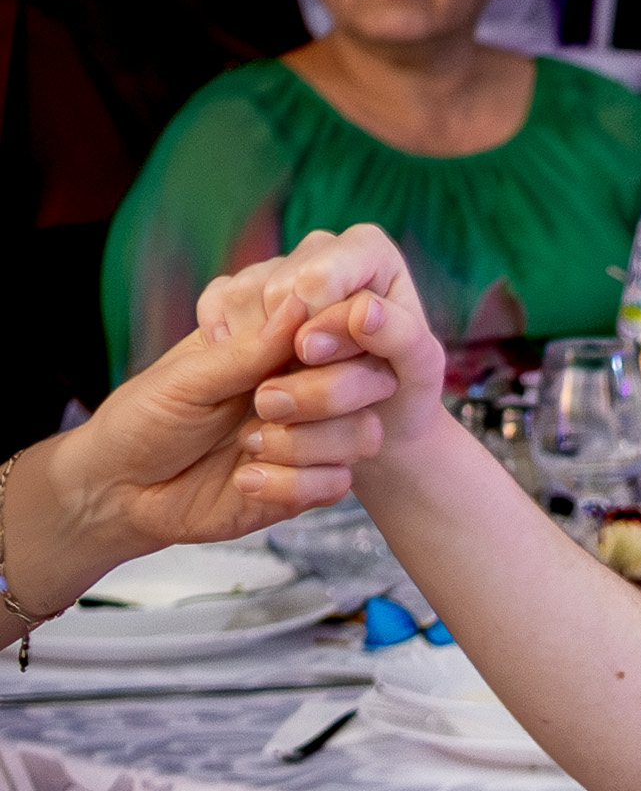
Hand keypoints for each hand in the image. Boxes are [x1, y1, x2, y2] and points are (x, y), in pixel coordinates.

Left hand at [14, 254, 391, 615]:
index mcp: (277, 349)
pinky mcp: (305, 488)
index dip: (337, 333)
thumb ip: (250, 347)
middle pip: (368, 381)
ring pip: (360, 435)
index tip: (302, 348)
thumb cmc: (146, 418)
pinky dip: (290, 485)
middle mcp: (303, 389)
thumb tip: (300, 302)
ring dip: (305, 444)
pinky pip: (335, 484)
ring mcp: (309, 440)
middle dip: (322, 394)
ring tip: (247, 448)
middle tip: (263, 404)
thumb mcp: (189, 376)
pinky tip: (245, 482)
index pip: (339, 328)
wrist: (121, 489)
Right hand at [193, 224, 446, 489]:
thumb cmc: (402, 391)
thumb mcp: (418, 370)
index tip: (324, 360)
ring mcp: (275, 265)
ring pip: (239, 300)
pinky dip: (226, 349)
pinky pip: (213, 306)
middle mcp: (319, 248)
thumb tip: (363, 312)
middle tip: (311, 380)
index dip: (315, 328)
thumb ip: (399, 337)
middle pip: (275, 291)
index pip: (318, 278)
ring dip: (256, 355)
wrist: (370, 418)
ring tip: (292, 382)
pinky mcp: (237, 289)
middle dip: (288, 349)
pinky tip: (255, 374)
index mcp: (367, 249)